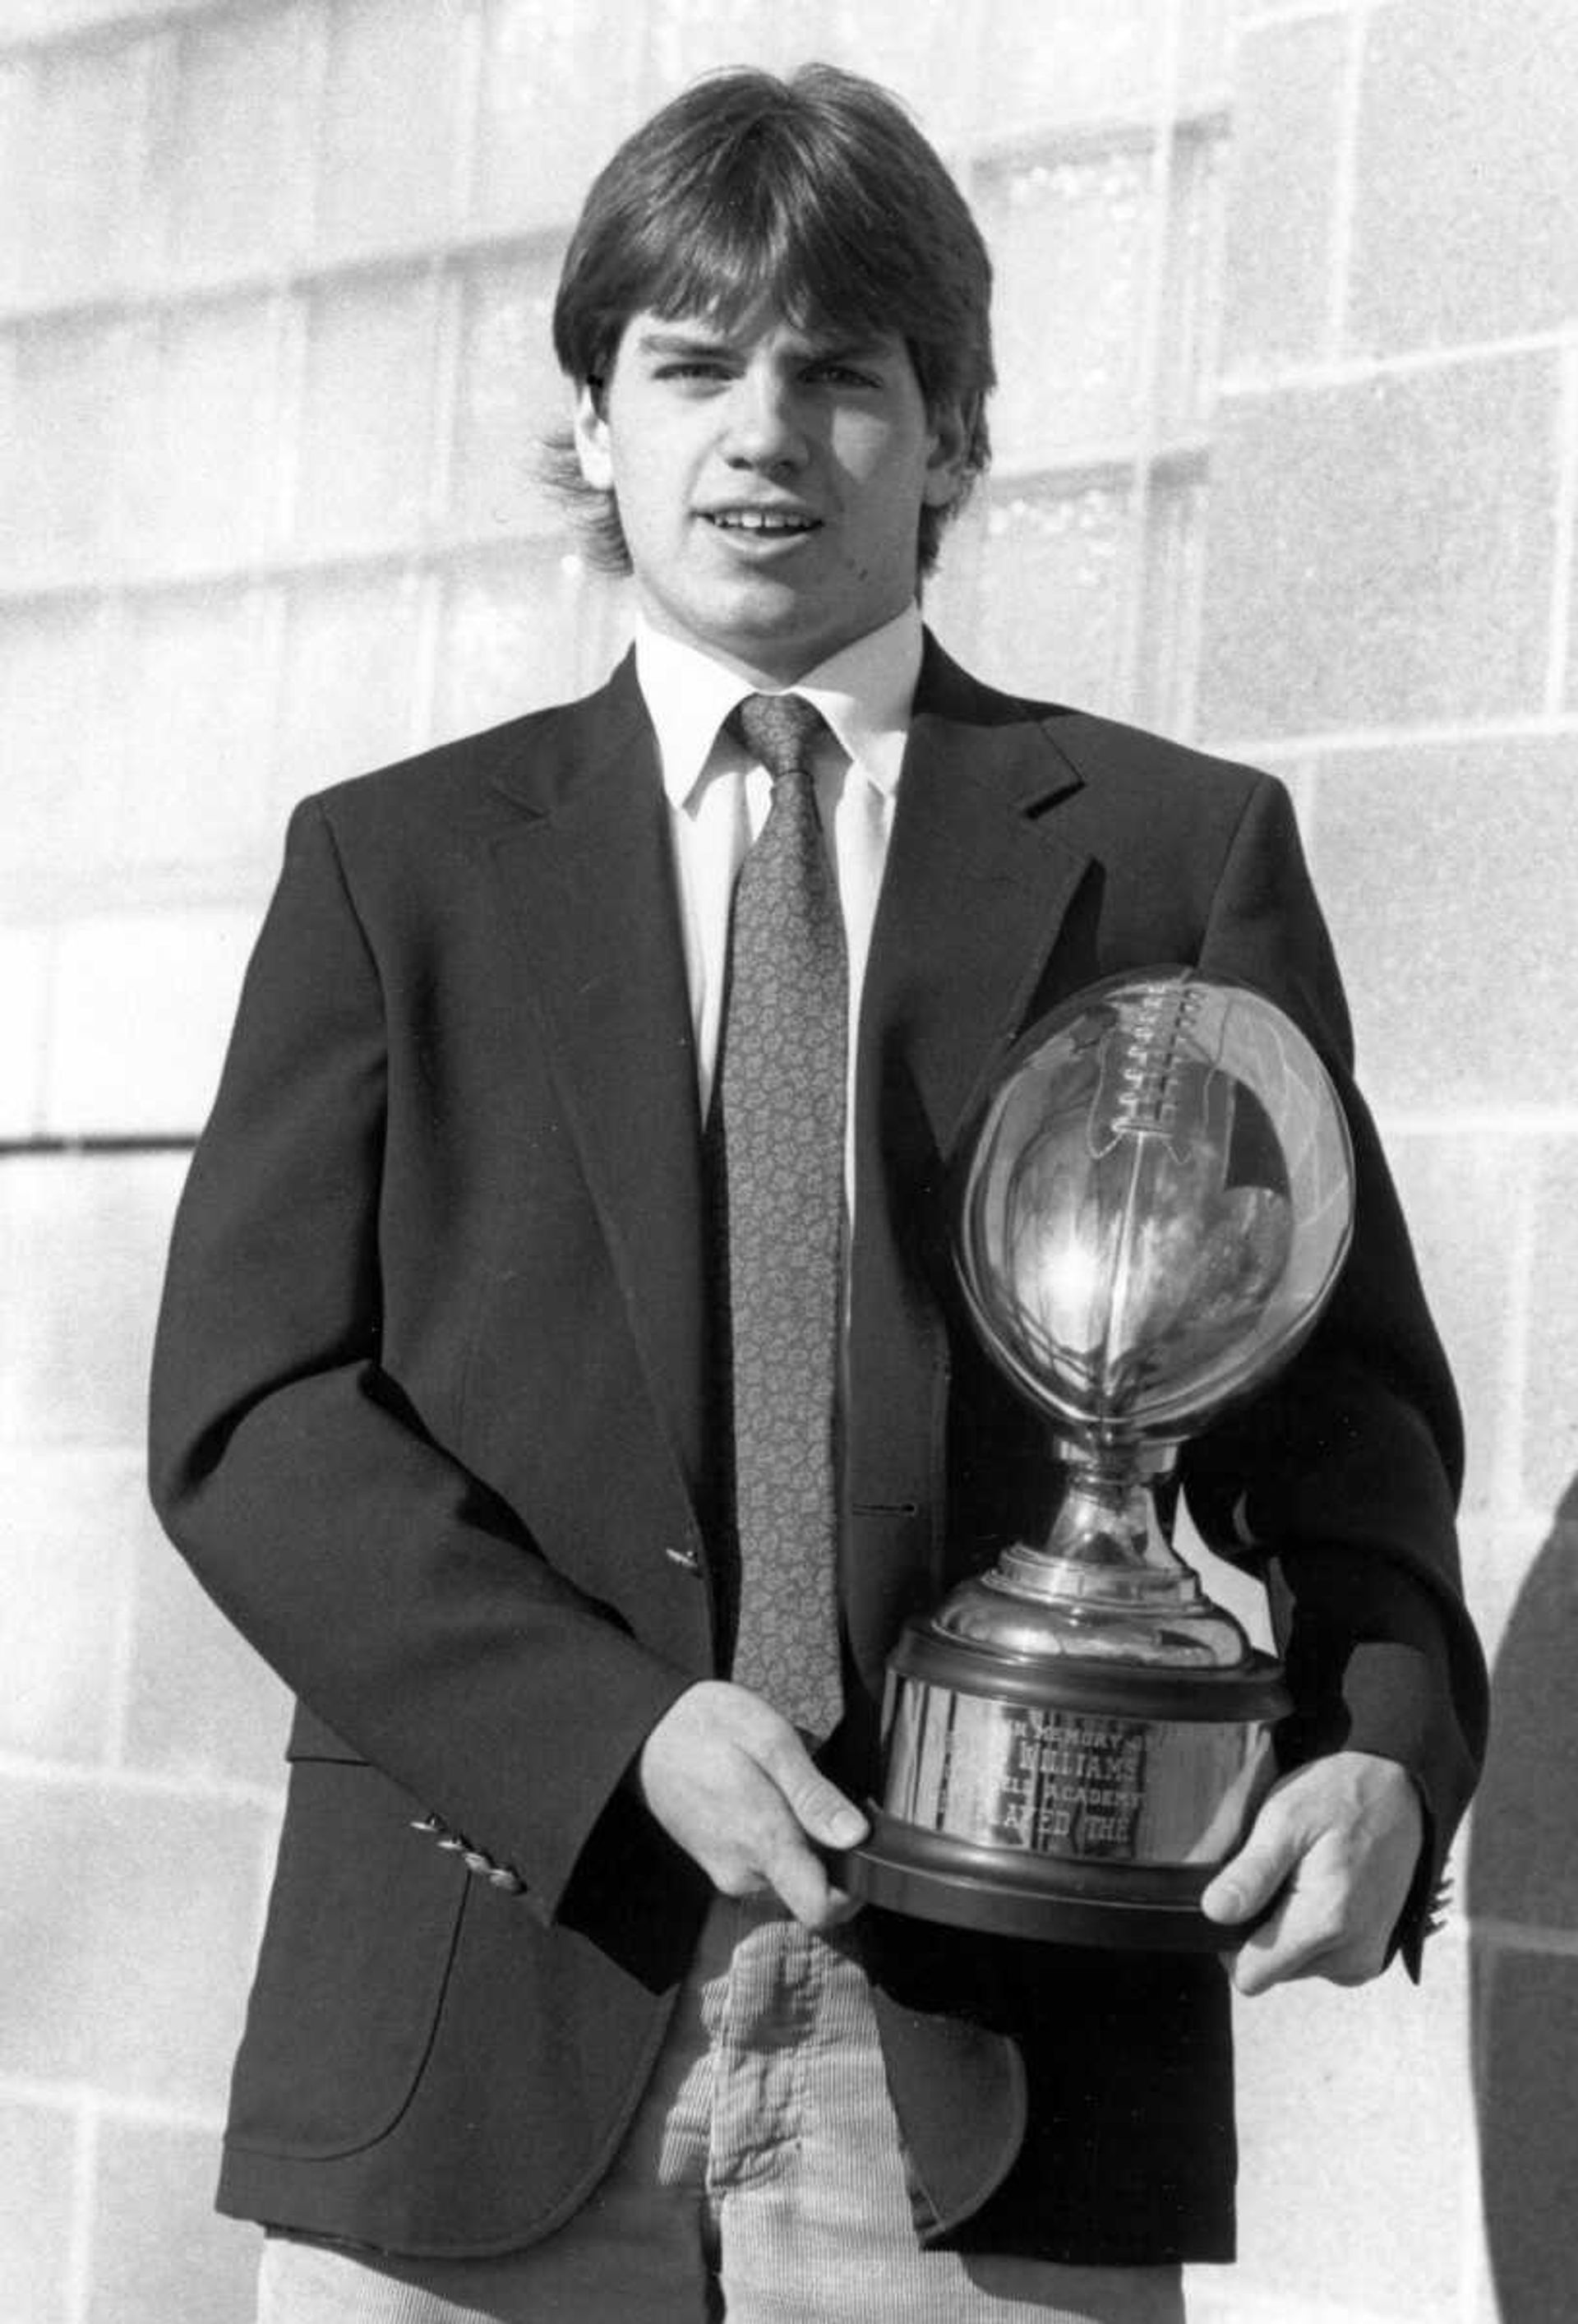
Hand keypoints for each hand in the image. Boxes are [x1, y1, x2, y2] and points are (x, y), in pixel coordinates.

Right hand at [635, 1681, 869, 1931]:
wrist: (647, 1730)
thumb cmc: (709, 1725)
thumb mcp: (771, 1741)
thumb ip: (813, 1795)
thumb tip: (857, 1837)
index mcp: (762, 1842)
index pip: (821, 1910)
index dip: (855, 1892)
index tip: (865, 1849)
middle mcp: (745, 1873)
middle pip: (811, 1890)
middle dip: (829, 1853)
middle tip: (825, 1797)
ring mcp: (728, 1872)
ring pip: (789, 1876)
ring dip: (802, 1843)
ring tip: (789, 1789)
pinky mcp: (718, 1865)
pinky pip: (765, 1866)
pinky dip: (778, 1839)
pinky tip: (768, 1797)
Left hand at [1199, 1751, 1422, 1996]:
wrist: (1399, 1794)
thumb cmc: (1341, 1798)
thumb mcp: (1284, 1818)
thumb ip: (1250, 1872)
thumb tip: (1215, 1912)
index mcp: (1325, 1922)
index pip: (1250, 1975)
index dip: (1228, 1940)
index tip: (1236, 1897)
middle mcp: (1350, 1955)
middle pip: (1269, 1969)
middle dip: (1259, 1927)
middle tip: (1277, 1873)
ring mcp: (1363, 1960)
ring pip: (1290, 1965)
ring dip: (1284, 1927)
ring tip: (1302, 1876)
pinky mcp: (1369, 1957)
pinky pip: (1317, 1959)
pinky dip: (1308, 1930)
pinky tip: (1319, 1890)